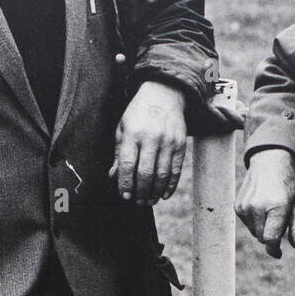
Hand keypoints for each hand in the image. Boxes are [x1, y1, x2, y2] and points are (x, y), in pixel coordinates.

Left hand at [110, 81, 187, 203]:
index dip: (125, 182)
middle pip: (145, 173)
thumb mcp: (123, 127)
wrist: (165, 93)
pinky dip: (170, 186)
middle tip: (137, 202)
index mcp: (133, 133)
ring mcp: (168, 141)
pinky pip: (176, 170)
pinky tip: (164, 195)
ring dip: (155, 192)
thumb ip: (118, 152)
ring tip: (149, 201)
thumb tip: (113, 176)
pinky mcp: (181, 145)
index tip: (124, 195)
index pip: (127, 164)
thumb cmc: (138, 113)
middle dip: (140, 191)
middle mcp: (152, 137)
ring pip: (162, 175)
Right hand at [235, 148, 294, 257]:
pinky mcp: (237, 206)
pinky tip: (262, 207)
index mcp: (276, 207)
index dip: (275, 249)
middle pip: (262, 237)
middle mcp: (257, 208)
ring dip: (263, 228)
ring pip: (254, 232)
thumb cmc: (289, 183)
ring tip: (271, 211)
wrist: (270, 161)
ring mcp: (245, 207)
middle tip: (281, 220)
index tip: (278, 253)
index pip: (270, 239)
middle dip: (271, 235)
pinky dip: (255, 221)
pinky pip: (247, 223)